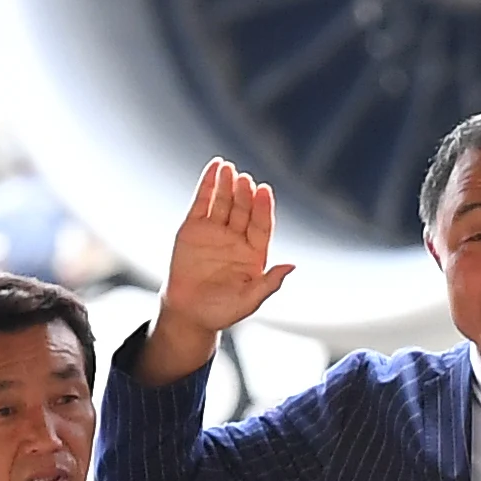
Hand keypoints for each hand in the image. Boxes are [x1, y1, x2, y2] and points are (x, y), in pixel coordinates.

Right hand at [148, 158, 291, 380]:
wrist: (189, 313)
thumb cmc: (222, 310)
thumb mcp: (250, 300)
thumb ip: (269, 283)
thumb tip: (291, 266)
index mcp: (255, 254)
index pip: (262, 226)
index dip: (263, 209)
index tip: (264, 191)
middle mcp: (237, 239)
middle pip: (243, 210)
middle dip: (244, 194)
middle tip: (245, 178)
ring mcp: (215, 232)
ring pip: (223, 203)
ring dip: (227, 184)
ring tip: (228, 167)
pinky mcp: (193, 228)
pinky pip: (201, 203)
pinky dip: (207, 185)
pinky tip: (214, 169)